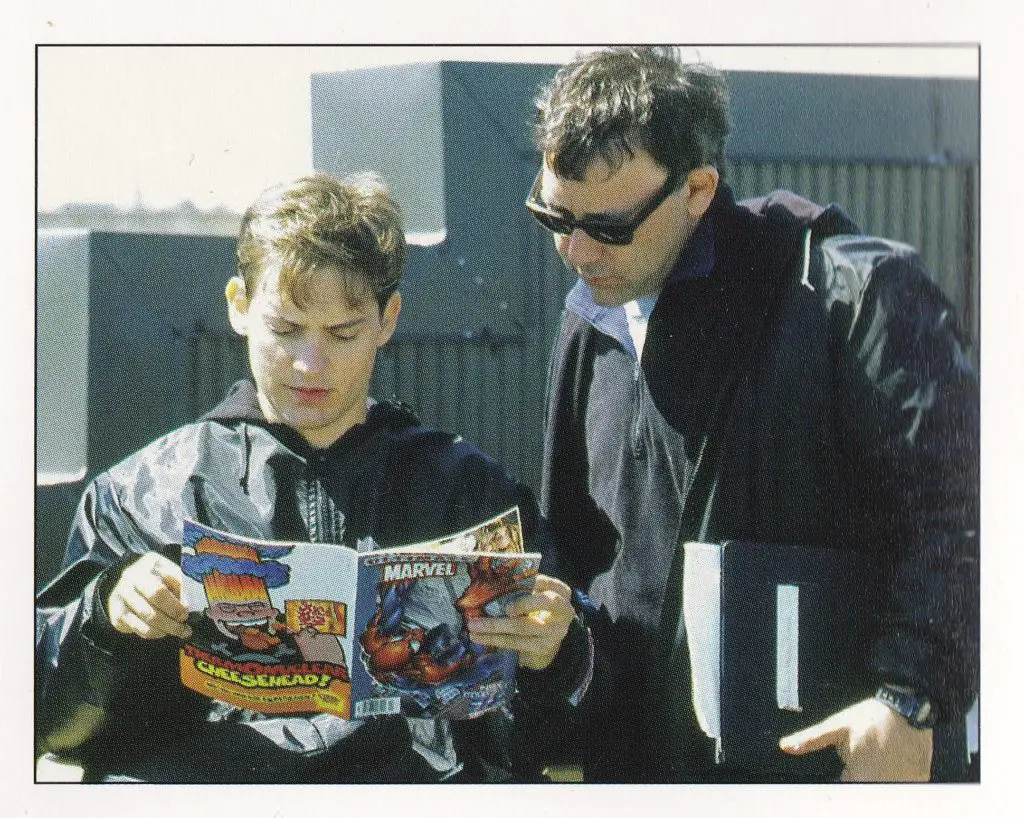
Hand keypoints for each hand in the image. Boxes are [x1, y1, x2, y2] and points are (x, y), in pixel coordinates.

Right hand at [107, 552, 192, 639]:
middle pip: (153, 604)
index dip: (177, 601)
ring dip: (168, 629)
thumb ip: (180, 584)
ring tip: (181, 630)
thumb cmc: (156, 576)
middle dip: (173, 615)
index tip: (189, 609)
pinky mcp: (118, 616)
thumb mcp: (169, 571)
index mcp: (146, 567)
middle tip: (185, 621)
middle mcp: (129, 582)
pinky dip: (157, 633)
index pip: (163, 586)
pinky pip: (141, 630)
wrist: (128, 581)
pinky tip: (165, 630)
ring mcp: (121, 600)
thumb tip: (190, 604)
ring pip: (148, 621)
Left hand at [465, 574, 574, 669]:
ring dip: (495, 626)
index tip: (515, 581)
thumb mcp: (535, 597)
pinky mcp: (542, 648)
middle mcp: (563, 611)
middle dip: (521, 603)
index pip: (549, 582)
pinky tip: (478, 637)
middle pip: (543, 603)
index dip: (534, 581)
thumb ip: (521, 589)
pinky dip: (494, 639)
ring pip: (523, 626)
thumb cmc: (535, 611)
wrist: (547, 641)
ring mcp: (554, 632)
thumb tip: (492, 580)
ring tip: (473, 625)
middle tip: (502, 606)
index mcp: (561, 592)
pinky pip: (515, 642)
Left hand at [779, 697, 932, 780]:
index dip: (842, 780)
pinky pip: (905, 786)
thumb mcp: (837, 725)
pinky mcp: (920, 780)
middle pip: (864, 791)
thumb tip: (785, 746)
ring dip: (878, 779)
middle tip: (862, 759)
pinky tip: (895, 760)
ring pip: (884, 790)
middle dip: (859, 778)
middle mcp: (882, 784)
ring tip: (878, 757)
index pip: (843, 792)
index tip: (845, 770)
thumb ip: (811, 740)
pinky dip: (898, 777)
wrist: (907, 706)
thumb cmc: (870, 716)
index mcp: (859, 775)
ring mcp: (904, 784)